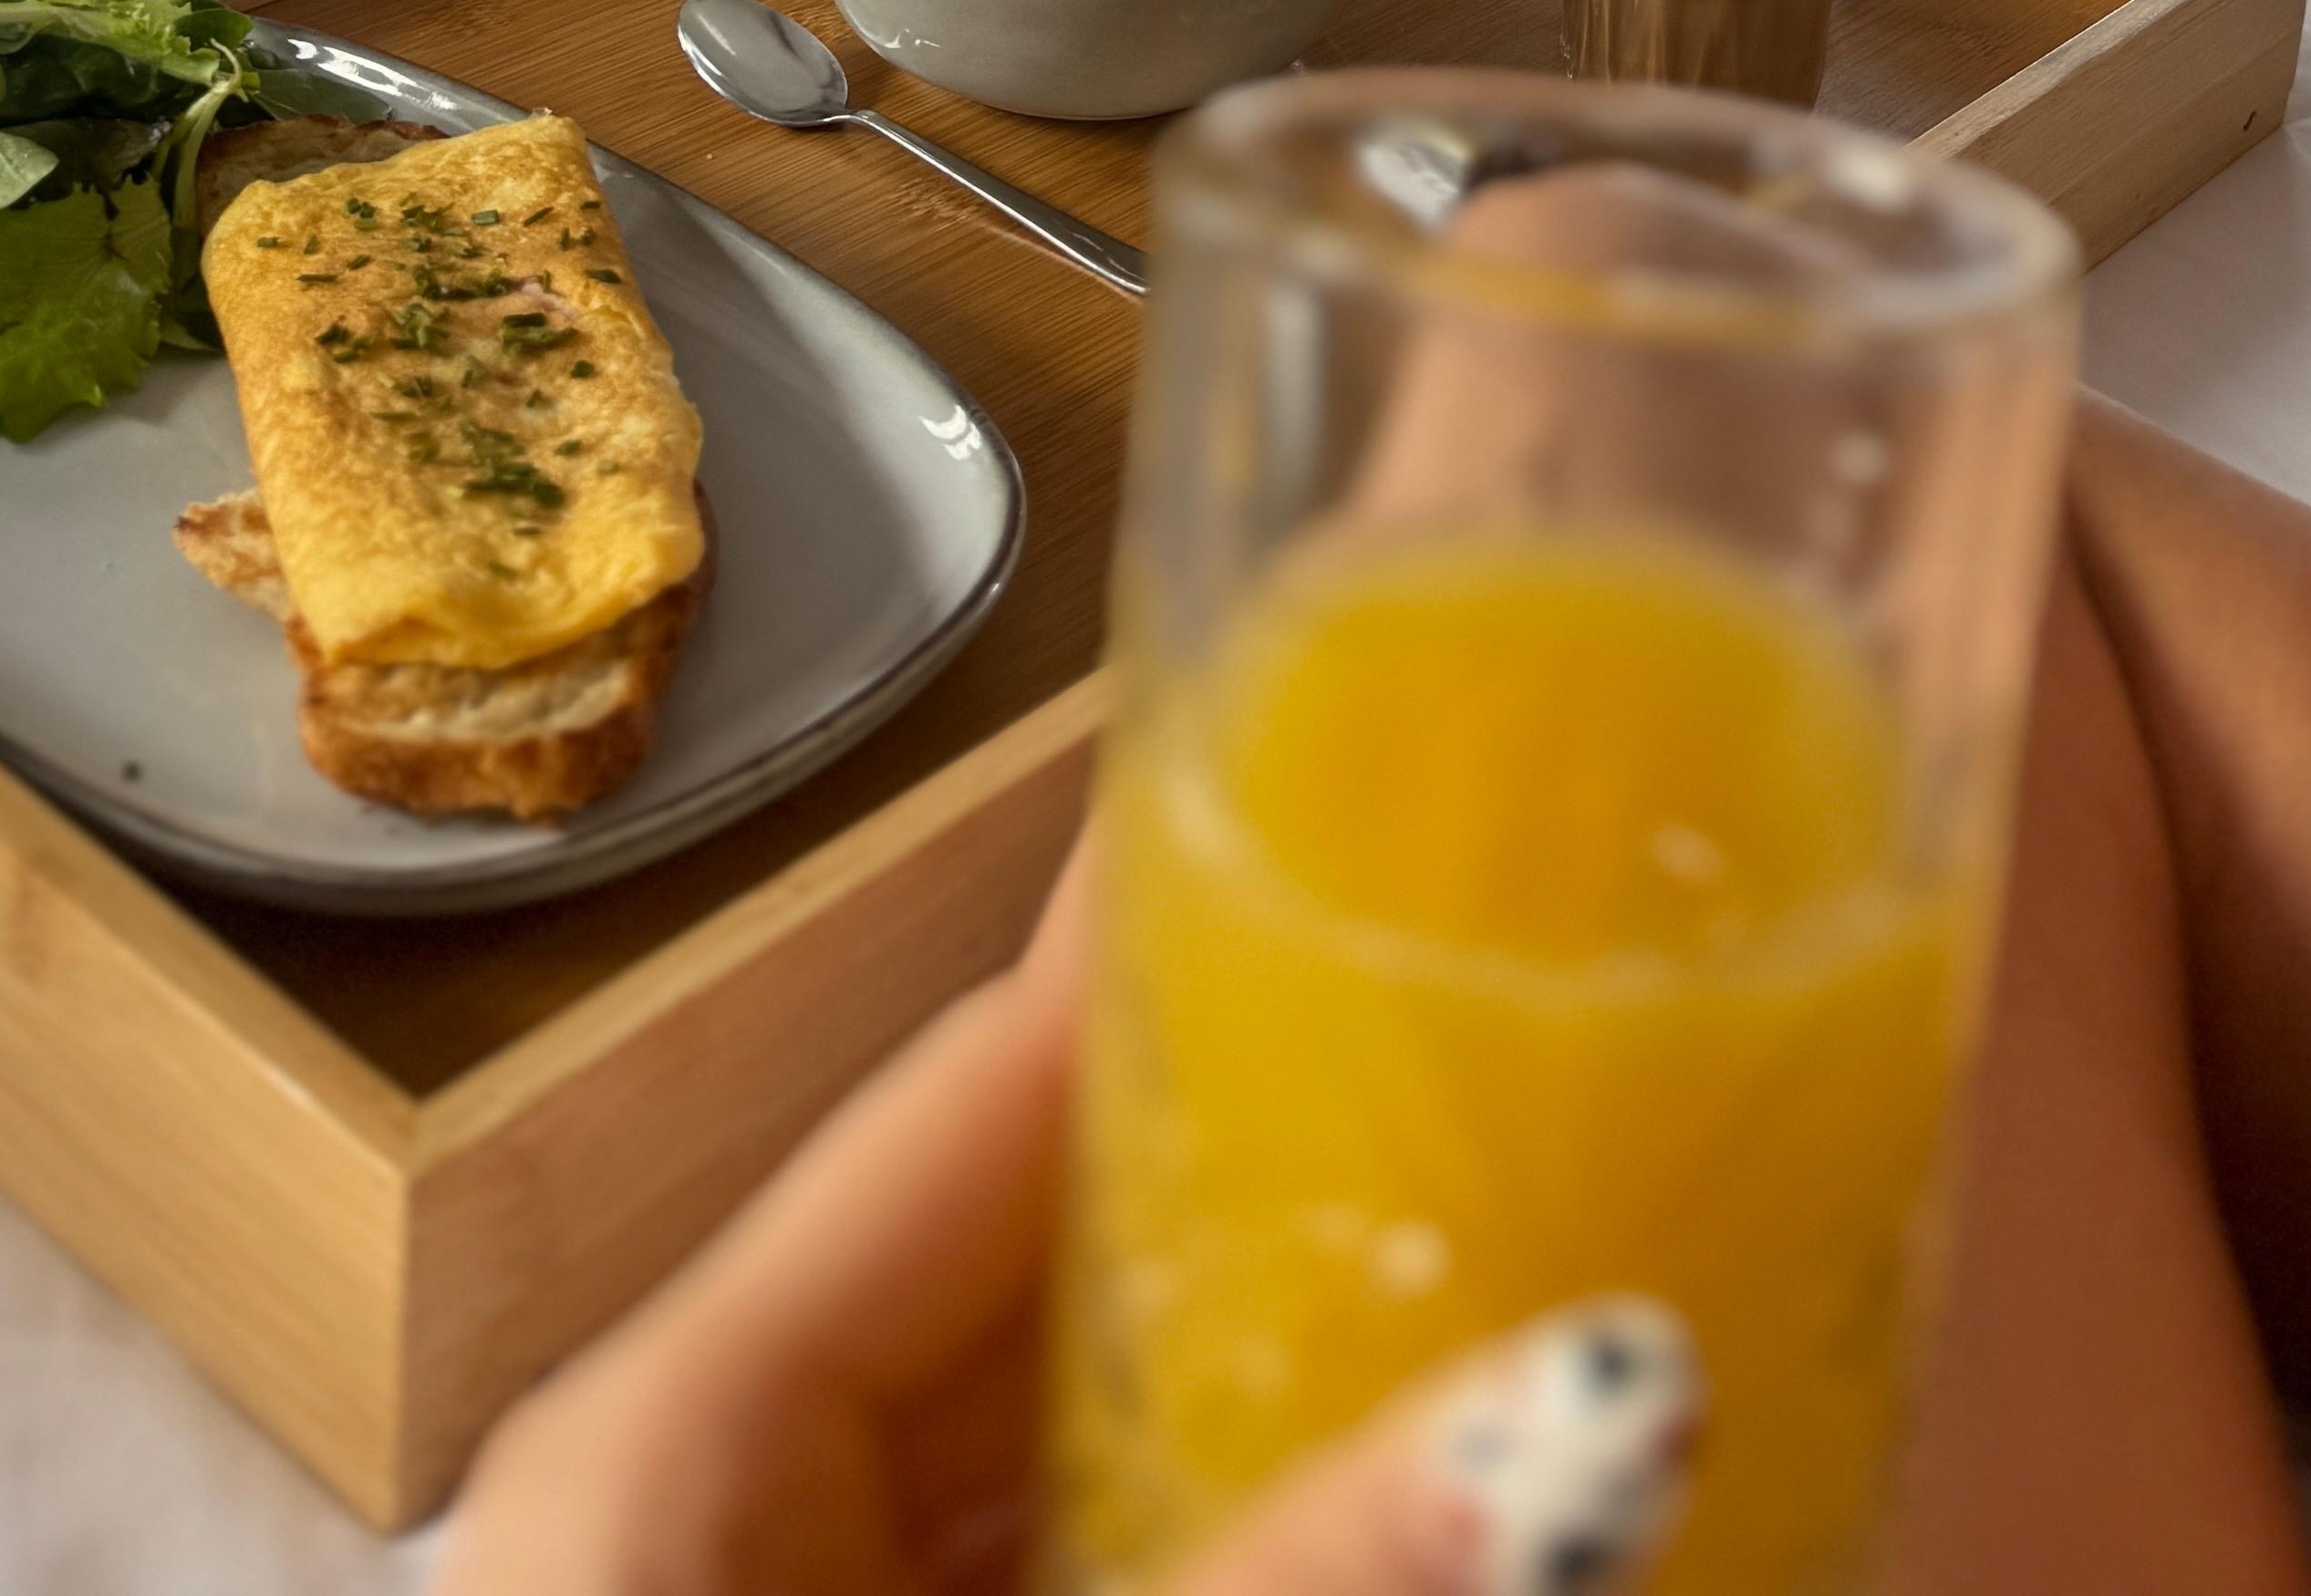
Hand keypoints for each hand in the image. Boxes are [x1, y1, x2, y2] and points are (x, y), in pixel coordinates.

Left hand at [436, 873, 1699, 1595]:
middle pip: (1071, 1272)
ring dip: (1328, 1407)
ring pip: (1114, 1458)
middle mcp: (746, 1500)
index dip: (1206, 936)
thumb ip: (1299, 1591)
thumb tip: (1619, 1398)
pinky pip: (1117, 1583)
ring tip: (1593, 1273)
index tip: (1430, 795)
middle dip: (1329, 1182)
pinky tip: (1462, 1539)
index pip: (996, 1082)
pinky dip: (1275, 1552)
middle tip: (1601, 1042)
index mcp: (691, 1419)